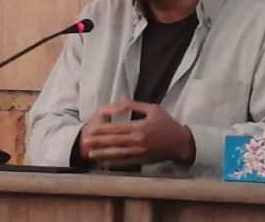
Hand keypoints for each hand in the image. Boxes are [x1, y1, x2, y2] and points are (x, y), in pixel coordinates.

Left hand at [78, 98, 195, 166]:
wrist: (180, 143)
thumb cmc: (167, 123)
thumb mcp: (153, 109)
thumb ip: (135, 105)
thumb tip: (121, 100)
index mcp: (140, 127)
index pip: (117, 128)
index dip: (102, 130)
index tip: (90, 129)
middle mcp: (138, 140)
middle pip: (114, 141)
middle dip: (98, 142)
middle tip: (84, 142)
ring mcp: (139, 152)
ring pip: (117, 154)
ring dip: (102, 154)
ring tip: (90, 154)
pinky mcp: (141, 160)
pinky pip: (125, 163)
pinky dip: (113, 163)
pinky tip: (104, 163)